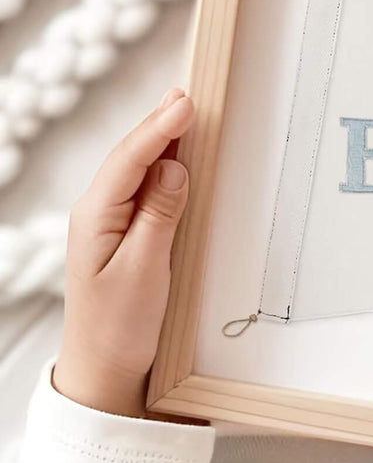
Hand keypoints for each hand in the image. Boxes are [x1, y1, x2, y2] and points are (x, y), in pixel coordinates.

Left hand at [54, 88, 194, 417]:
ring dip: (160, 142)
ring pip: (136, 171)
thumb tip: (174, 168)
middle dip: (159, 125)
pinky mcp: (122, 237)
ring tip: (182, 114)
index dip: (159, 129)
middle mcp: (97, 214)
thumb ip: (159, 215)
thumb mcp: (144, 269)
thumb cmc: (120, 325)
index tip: (186, 103)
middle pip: (131, 157)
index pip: (131, 161)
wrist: (103, 367)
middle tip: (187, 95)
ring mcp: (107, 224)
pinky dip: (159, 168)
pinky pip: (141, 190)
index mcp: (96, 217)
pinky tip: (172, 159)